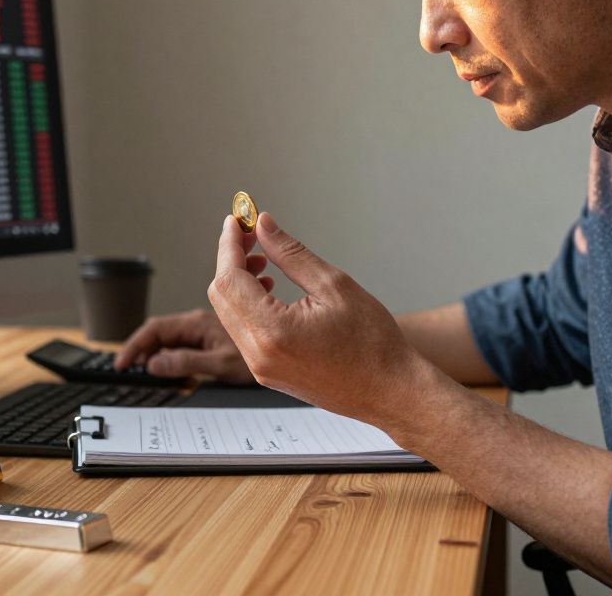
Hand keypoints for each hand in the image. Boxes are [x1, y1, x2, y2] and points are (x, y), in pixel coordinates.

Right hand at [112, 308, 257, 383]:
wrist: (287, 349)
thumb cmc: (263, 357)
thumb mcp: (220, 365)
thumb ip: (186, 363)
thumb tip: (153, 365)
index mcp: (199, 323)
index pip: (155, 329)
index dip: (134, 345)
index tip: (120, 363)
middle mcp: (201, 321)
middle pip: (162, 329)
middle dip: (143, 345)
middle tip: (129, 367)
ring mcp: (207, 327)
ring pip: (175, 332)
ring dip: (158, 345)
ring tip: (145, 364)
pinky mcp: (214, 333)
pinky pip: (186, 338)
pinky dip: (174, 347)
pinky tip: (174, 360)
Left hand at [207, 212, 431, 425]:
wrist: (390, 391)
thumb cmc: (372, 343)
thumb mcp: (334, 285)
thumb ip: (290, 254)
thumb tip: (264, 226)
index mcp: (272, 331)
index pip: (229, 279)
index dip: (229, 244)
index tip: (238, 220)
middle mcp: (258, 354)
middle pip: (221, 296)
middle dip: (231, 260)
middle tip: (252, 236)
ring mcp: (260, 367)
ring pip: (229, 314)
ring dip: (238, 282)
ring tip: (264, 262)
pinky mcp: (267, 373)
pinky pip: (243, 331)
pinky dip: (248, 304)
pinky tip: (270, 289)